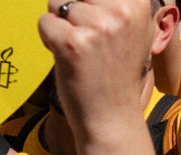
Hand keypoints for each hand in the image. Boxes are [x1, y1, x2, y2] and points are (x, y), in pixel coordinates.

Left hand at [41, 0, 159, 138]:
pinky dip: (48, 39)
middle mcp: (121, 11)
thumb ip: (114, 3)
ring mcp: (97, 27)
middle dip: (72, 9)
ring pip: (56, 2)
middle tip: (86, 39)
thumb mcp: (130, 29)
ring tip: (78, 50)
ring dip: (60, 25)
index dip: (88, 3)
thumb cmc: (116, 73)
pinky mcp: (73, 44)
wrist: (112, 117)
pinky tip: (66, 57)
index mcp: (136, 3)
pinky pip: (44, 23)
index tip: (94, 26)